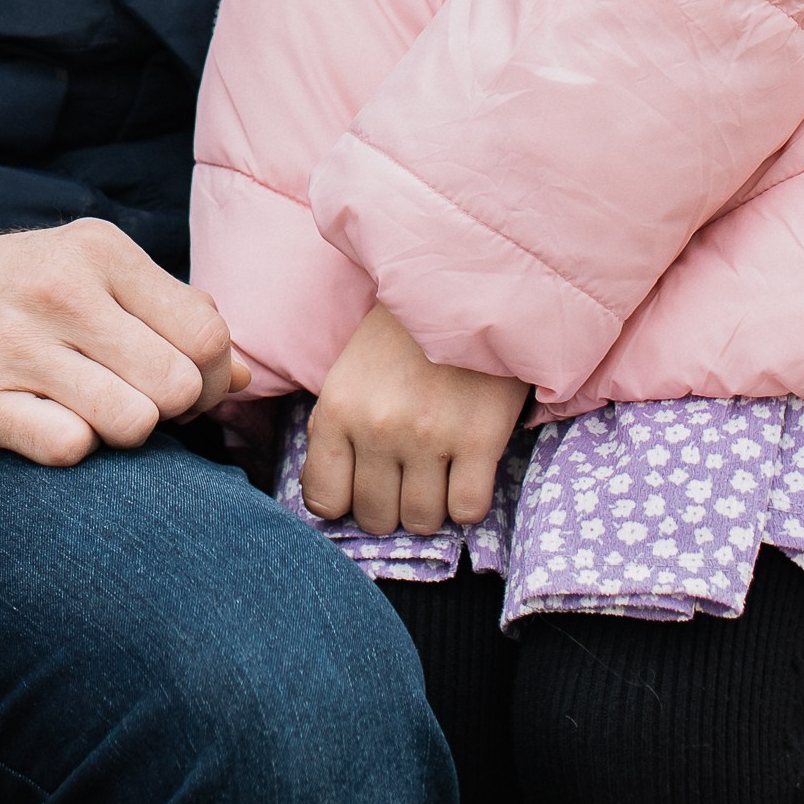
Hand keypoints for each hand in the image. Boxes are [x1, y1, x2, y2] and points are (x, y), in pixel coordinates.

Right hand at [0, 221, 240, 467]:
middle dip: (169, 408)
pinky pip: (69, 449)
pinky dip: (66, 446)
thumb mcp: (90, 273)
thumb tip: (243, 375)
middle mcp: (61, 291)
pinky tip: (42, 419)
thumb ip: (170, 313)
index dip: (209, 373)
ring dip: (119, 430)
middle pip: (181, 386)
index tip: (176, 377)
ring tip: (87, 408)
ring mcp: (18, 347)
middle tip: (132, 395)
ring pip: (134, 424)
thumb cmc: (16, 294)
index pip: (208, 333)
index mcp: (99, 250)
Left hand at [302, 303, 527, 536]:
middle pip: (376, 517)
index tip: (363, 487)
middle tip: (406, 478)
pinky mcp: (479, 439)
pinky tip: (467, 472)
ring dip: (432, 506)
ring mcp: (428, 435)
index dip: (345, 501)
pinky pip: (468, 510)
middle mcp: (377, 427)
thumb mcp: (349, 371)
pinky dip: (468, 501)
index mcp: (338, 408)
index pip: (324, 499)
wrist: (465, 283)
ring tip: (438, 473)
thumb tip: (326, 495)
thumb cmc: (403, 333)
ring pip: (422, 520)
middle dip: (391, 507)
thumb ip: (335, 429)